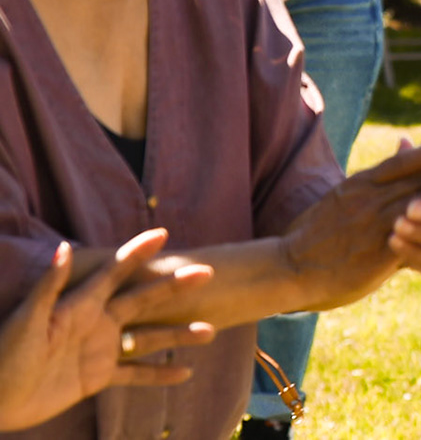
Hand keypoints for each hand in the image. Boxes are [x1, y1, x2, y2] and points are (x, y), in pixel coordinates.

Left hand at [0, 231, 214, 430]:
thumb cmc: (5, 355)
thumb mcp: (27, 319)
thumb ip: (49, 285)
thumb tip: (65, 247)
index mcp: (82, 305)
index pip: (115, 272)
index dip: (137, 252)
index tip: (163, 233)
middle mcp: (97, 322)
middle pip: (144, 300)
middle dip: (174, 287)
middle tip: (206, 273)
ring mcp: (101, 349)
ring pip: (148, 338)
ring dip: (178, 335)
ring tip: (209, 330)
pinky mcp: (97, 377)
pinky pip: (135, 374)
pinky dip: (160, 375)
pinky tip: (185, 373)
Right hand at [281, 108, 420, 308]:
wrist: (289, 267)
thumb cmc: (317, 231)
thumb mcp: (344, 195)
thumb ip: (376, 176)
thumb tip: (403, 148)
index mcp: (360, 183)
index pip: (403, 160)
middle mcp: (367, 199)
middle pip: (417, 178)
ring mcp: (371, 225)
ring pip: (418, 203)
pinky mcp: (374, 252)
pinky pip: (410, 238)